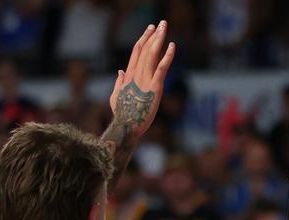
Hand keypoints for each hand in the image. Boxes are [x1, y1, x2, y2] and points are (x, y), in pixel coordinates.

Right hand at [107, 21, 175, 141]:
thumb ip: (119, 82)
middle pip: (145, 49)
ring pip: (152, 54)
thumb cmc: (122, 115)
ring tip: (164, 27)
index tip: (149, 30)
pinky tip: (173, 45)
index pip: (136, 52)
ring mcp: (146, 80)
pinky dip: (167, 55)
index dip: (143, 39)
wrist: (126, 127)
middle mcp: (136, 74)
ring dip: (159, 39)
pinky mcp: (155, 87)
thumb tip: (121, 71)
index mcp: (128, 76)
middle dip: (153, 35)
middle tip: (160, 23)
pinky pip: (162, 67)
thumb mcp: (116, 96)